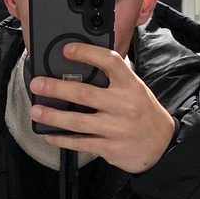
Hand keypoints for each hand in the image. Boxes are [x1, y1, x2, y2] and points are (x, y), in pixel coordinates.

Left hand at [29, 43, 175, 172]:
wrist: (163, 145)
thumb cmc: (144, 113)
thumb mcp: (136, 90)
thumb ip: (114, 79)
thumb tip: (81, 66)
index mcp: (130, 85)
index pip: (110, 62)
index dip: (87, 53)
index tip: (66, 50)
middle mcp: (123, 105)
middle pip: (85, 94)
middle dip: (56, 89)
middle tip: (37, 84)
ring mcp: (116, 129)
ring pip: (78, 122)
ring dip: (53, 116)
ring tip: (36, 111)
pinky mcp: (110, 148)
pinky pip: (81, 143)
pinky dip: (62, 139)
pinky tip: (50, 135)